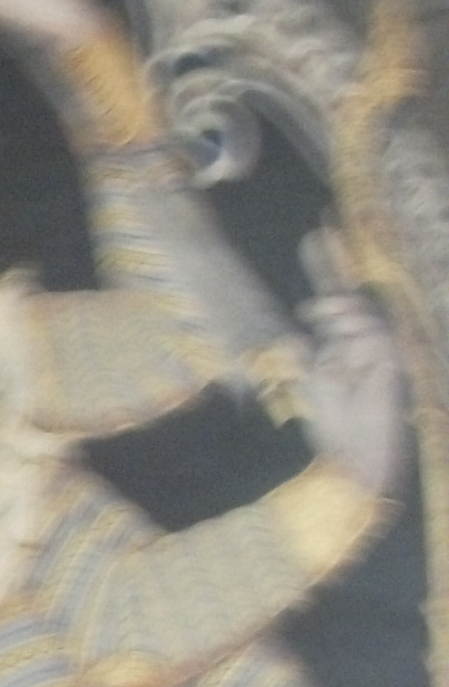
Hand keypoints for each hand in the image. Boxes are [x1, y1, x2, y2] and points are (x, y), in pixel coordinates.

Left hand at [295, 237, 407, 496]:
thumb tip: (292, 334)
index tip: (313, 237)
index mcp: (341, 344)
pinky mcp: (393, 360)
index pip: (332, 299)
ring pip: (361, 311)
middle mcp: (362, 340)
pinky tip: (338, 330)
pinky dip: (354, 327)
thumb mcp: (312, 386)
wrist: (359, 458)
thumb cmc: (337, 427)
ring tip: (314, 309)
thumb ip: (304, 358)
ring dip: (337, 307)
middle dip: (335, 262)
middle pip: (349, 293)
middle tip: (319, 229)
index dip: (325, 268)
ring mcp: (380, 349)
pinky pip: (374, 332)